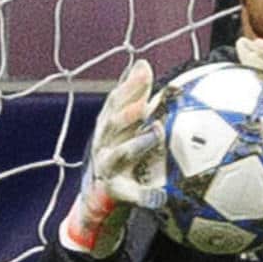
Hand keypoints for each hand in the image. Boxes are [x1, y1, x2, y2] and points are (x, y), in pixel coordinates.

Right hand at [59, 59, 164, 256]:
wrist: (101, 195)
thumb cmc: (119, 150)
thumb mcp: (124, 124)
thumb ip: (134, 96)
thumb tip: (143, 63)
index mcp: (107, 125)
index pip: (115, 102)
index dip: (128, 86)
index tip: (145, 70)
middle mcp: (104, 144)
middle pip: (113, 125)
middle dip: (128, 113)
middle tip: (145, 103)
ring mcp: (109, 168)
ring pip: (122, 154)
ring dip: (139, 143)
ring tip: (157, 133)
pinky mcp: (118, 191)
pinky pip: (134, 195)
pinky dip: (147, 197)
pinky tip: (161, 197)